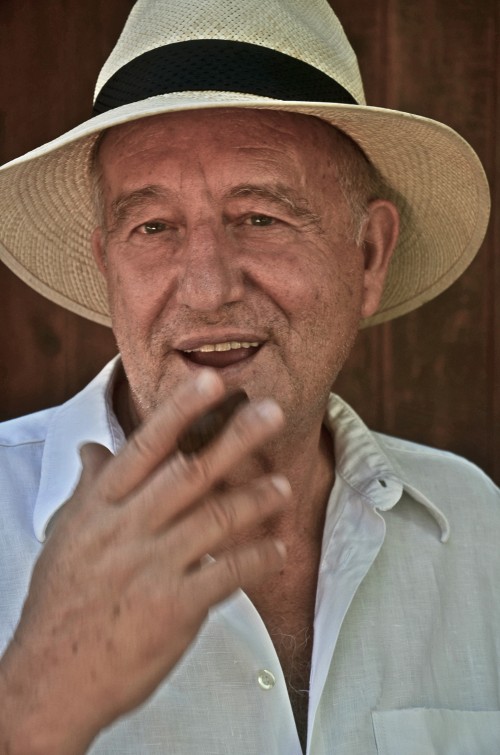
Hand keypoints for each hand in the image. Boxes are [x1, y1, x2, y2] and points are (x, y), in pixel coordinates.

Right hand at [0, 370, 289, 754]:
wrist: (51, 679)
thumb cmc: (61, 603)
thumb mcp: (67, 537)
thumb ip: (90, 489)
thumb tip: (93, 449)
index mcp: (100, 508)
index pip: (143, 447)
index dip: (179, 410)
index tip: (211, 380)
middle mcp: (126, 530)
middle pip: (188, 472)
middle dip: (234, 439)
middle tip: (272, 412)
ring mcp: (151, 568)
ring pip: (215, 519)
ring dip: (255, 499)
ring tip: (282, 486)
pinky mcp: (174, 608)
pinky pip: (226, 574)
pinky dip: (257, 559)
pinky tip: (276, 550)